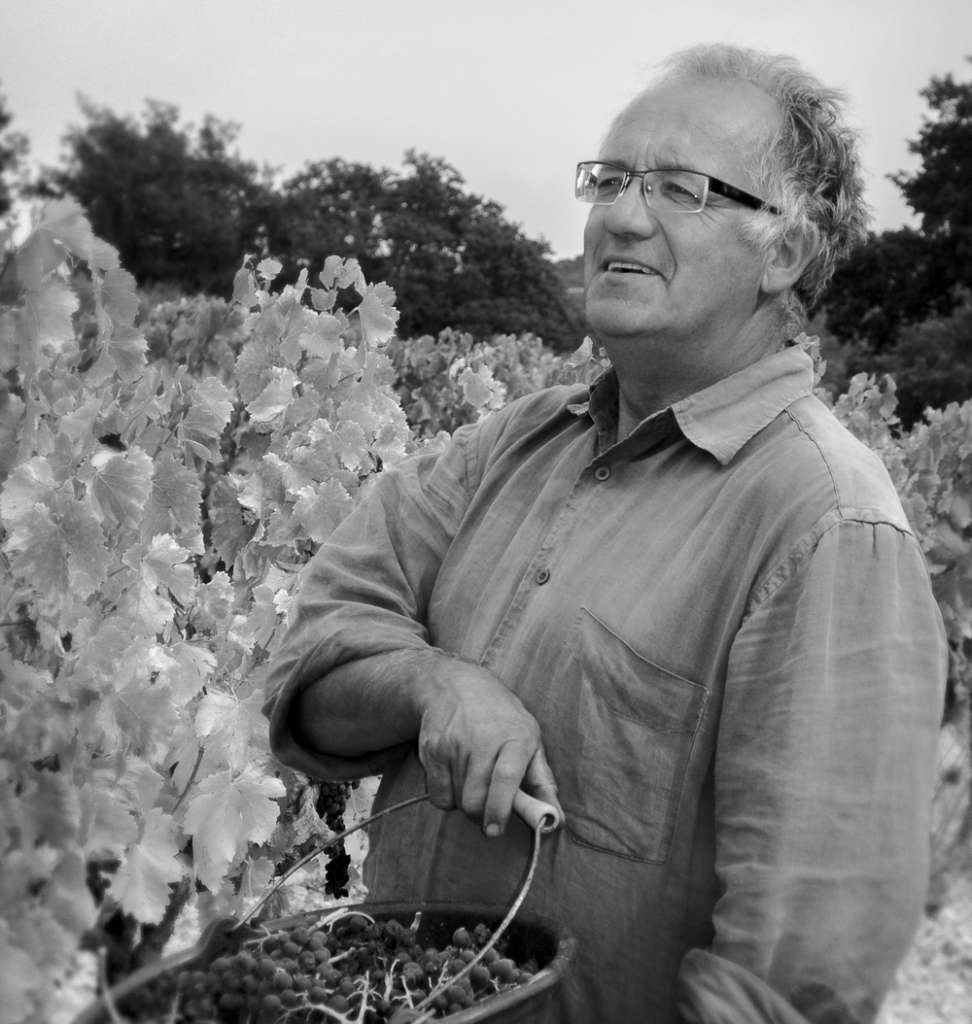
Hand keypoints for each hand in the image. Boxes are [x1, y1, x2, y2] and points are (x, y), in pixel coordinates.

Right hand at [415, 659, 561, 836]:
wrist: (455, 685)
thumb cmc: (501, 717)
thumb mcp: (530, 737)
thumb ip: (542, 780)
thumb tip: (555, 819)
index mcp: (516, 737)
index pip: (506, 777)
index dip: (501, 808)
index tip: (496, 829)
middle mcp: (483, 739)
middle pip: (476, 798)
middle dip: (482, 816)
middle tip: (488, 814)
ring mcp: (454, 744)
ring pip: (457, 800)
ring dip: (466, 804)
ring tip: (473, 783)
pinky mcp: (432, 749)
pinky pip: (437, 795)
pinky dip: (446, 798)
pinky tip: (455, 777)